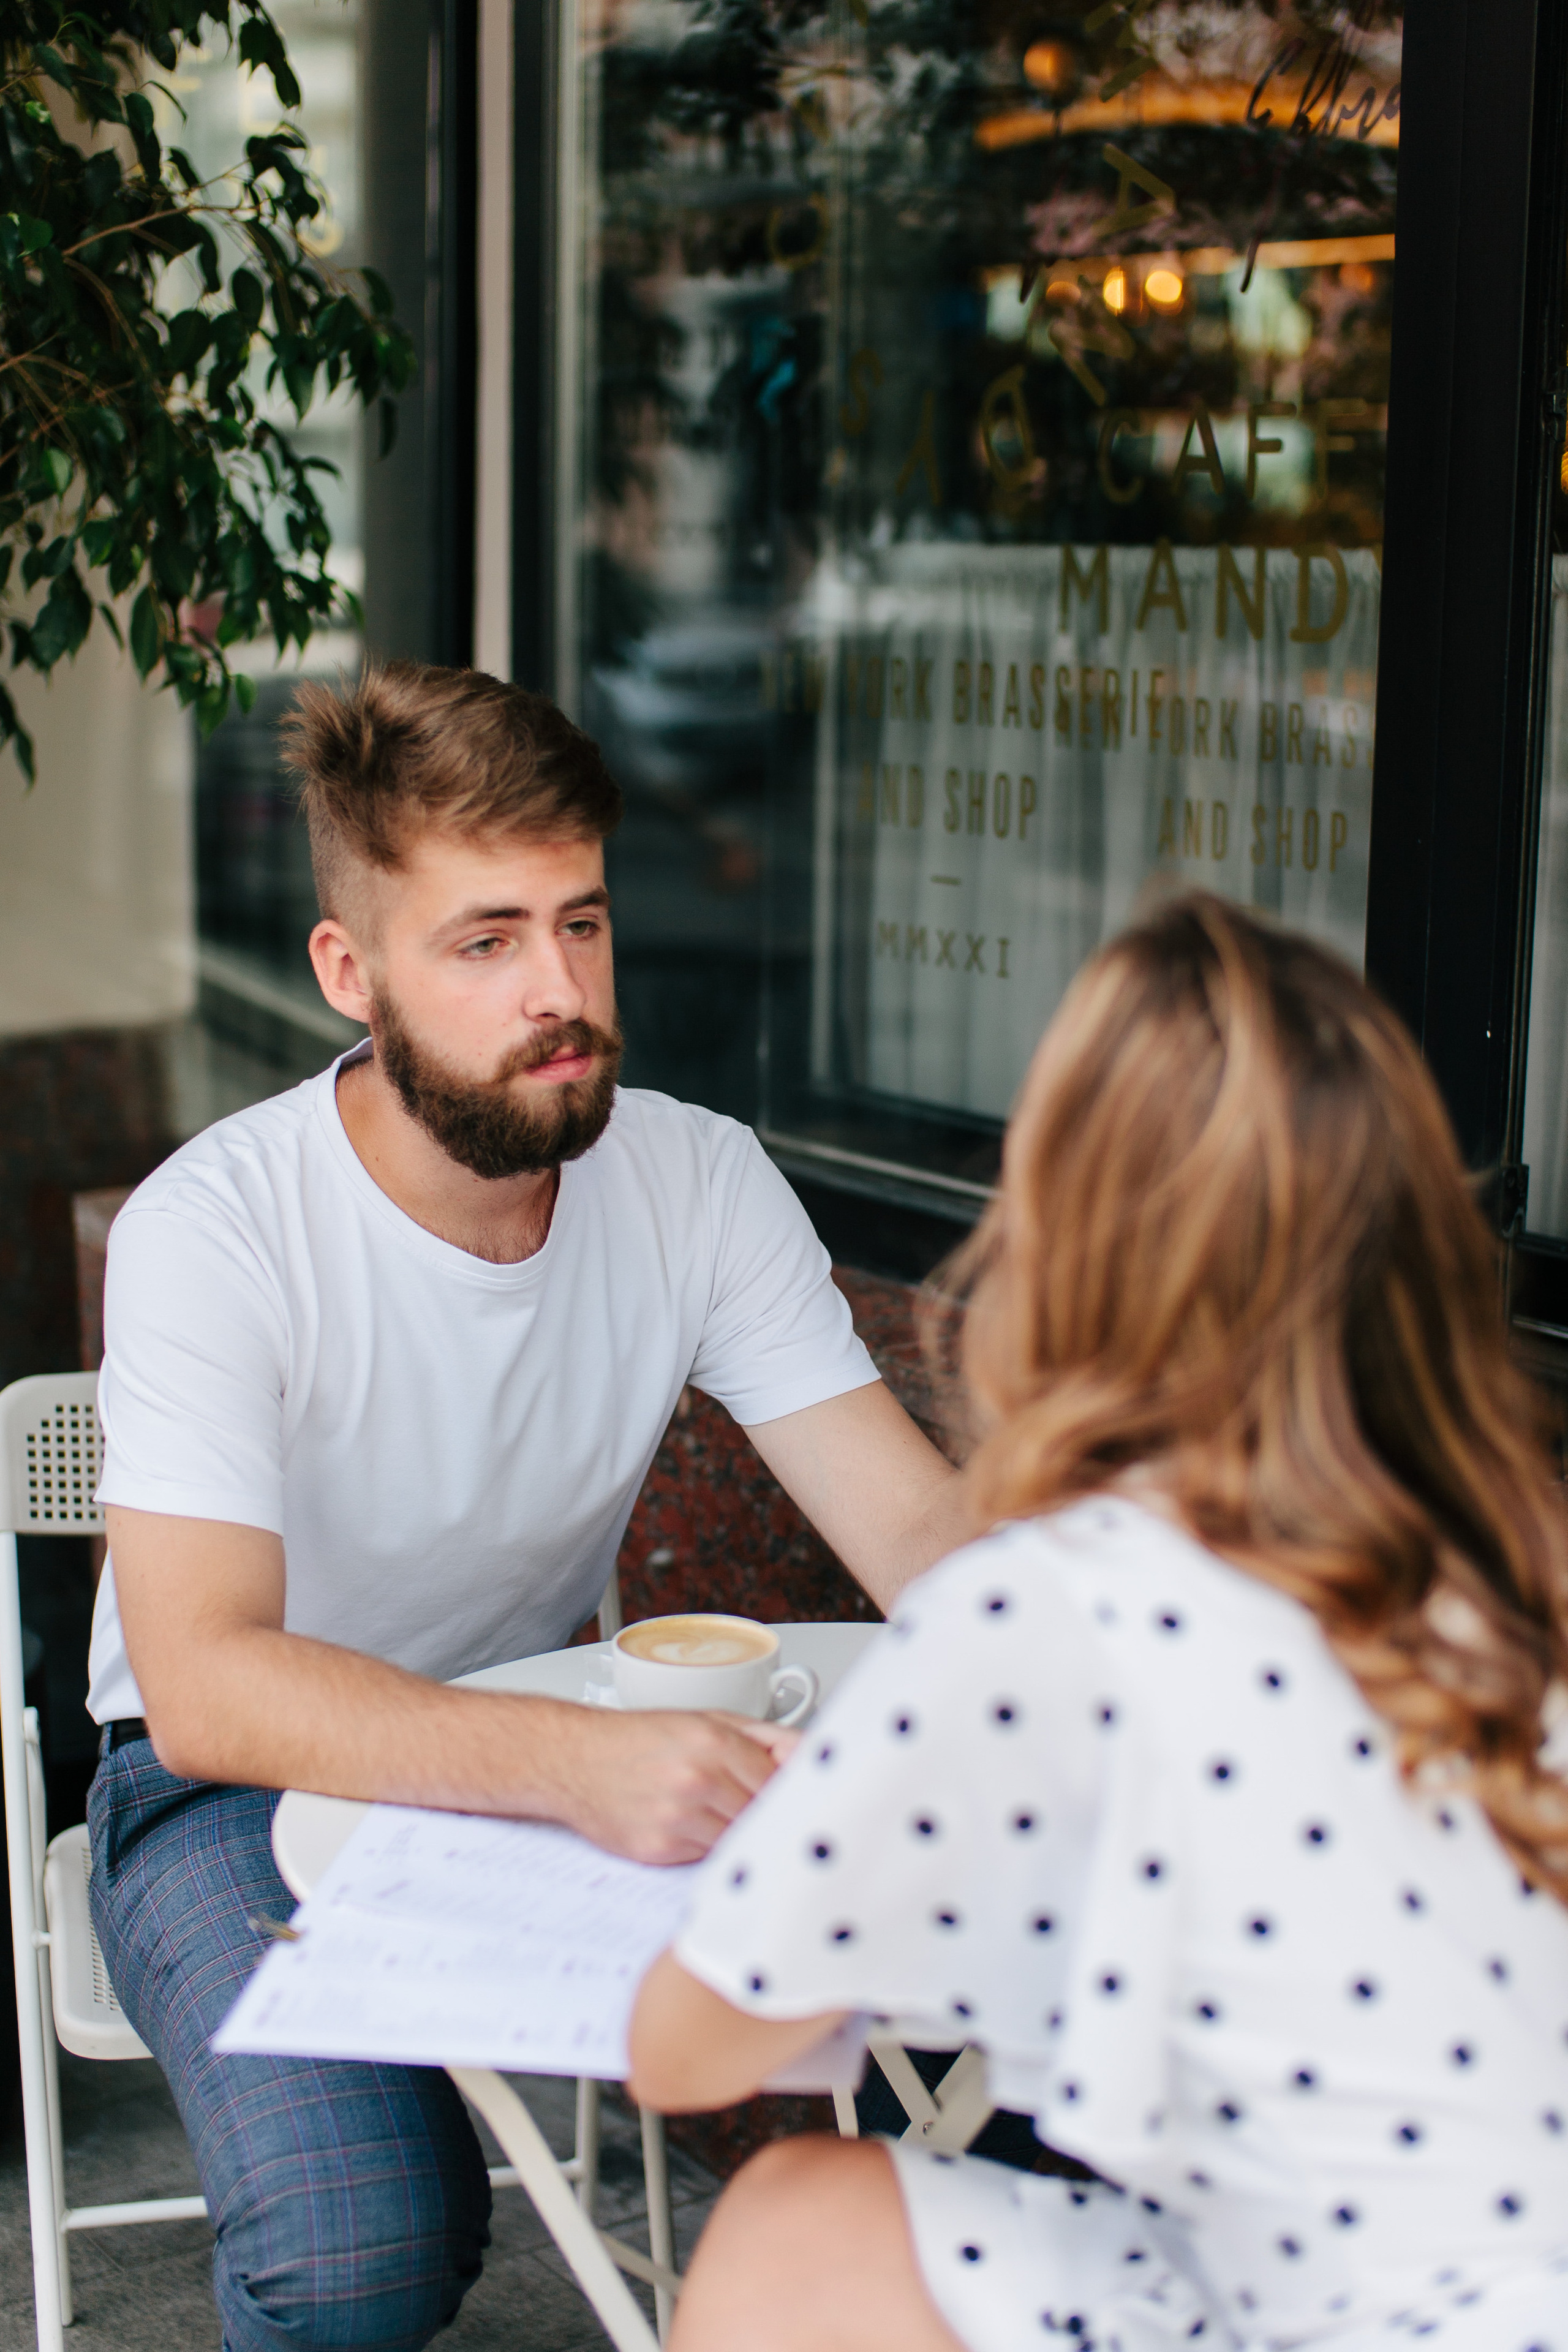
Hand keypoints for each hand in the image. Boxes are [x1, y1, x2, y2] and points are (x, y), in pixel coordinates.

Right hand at [553, 1709, 796, 1864]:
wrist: (575, 1760)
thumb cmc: (640, 1738)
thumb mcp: (707, 1720)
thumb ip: (765, 1739)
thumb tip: (814, 1755)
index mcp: (714, 1743)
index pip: (781, 1783)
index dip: (790, 1793)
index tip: (798, 1799)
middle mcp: (697, 1780)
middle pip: (763, 1815)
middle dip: (764, 1813)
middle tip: (759, 1808)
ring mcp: (677, 1818)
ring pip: (738, 1840)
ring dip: (735, 1832)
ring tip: (715, 1810)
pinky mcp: (659, 1849)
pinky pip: (706, 1858)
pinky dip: (706, 1845)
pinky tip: (690, 1824)